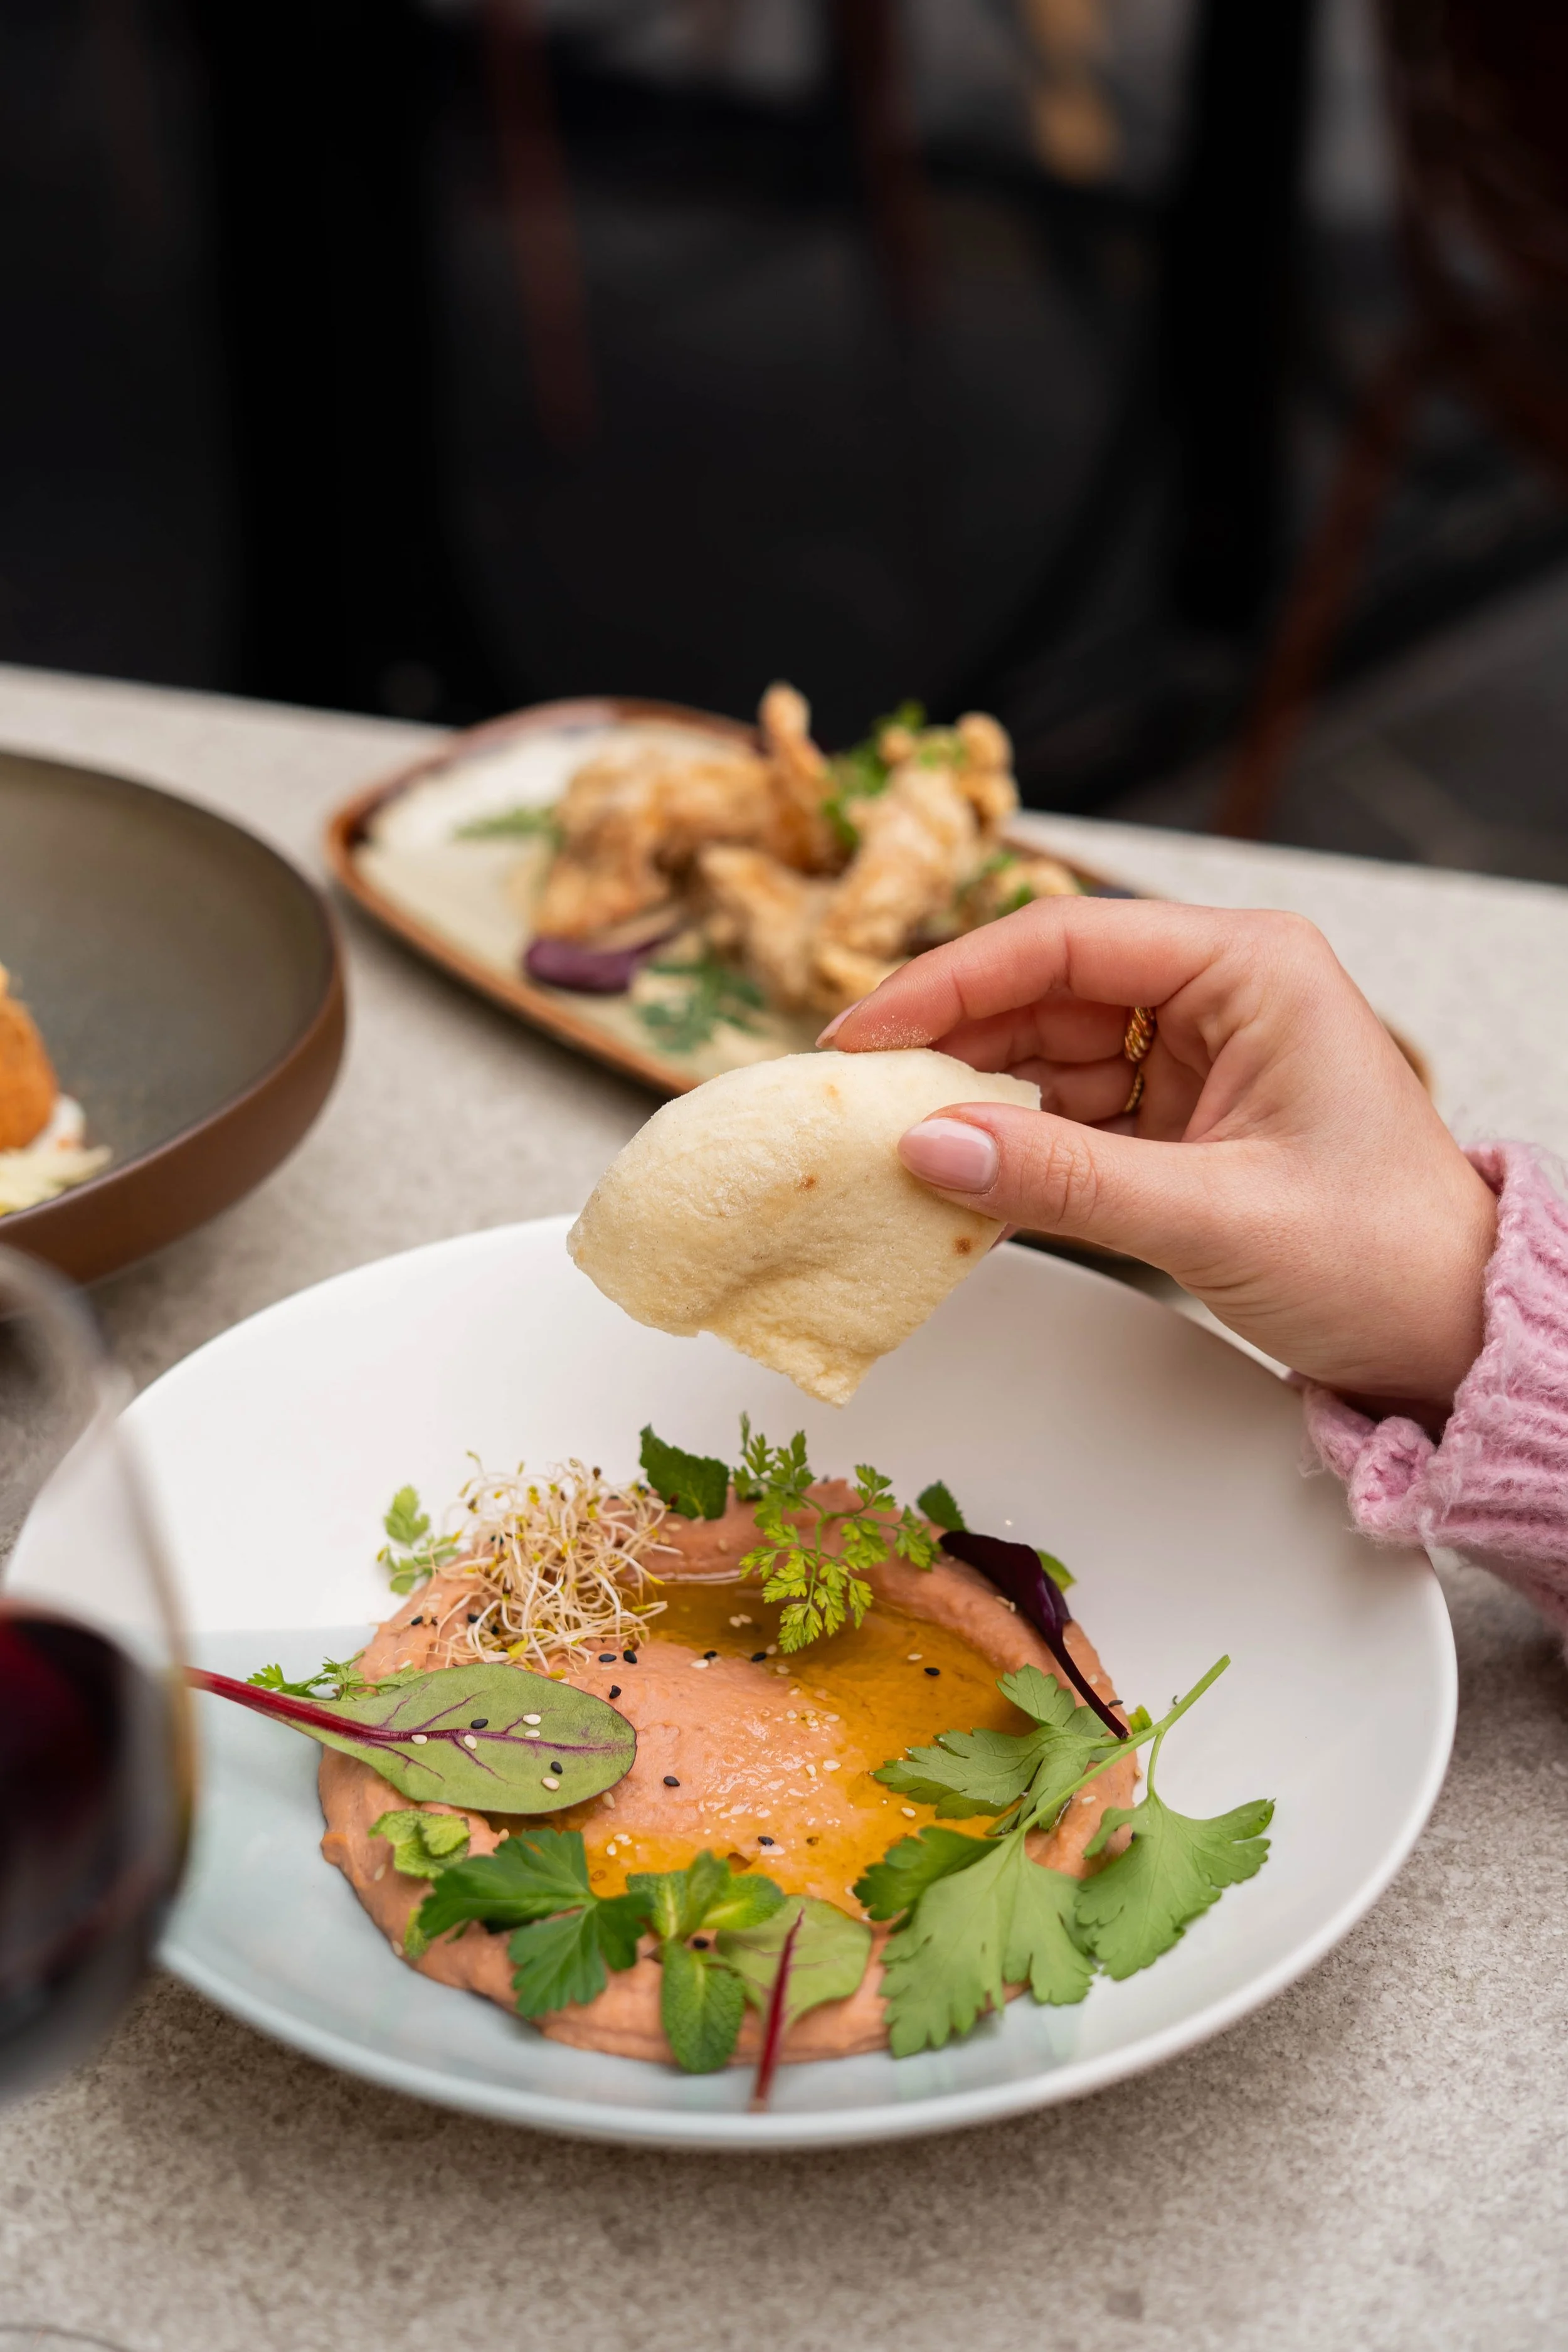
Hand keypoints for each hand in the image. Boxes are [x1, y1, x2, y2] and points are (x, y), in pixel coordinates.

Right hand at [823, 899, 1496, 1406]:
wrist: (1449, 1331)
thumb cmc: (1385, 1256)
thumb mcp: (1216, 1216)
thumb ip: (1065, 1180)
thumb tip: (929, 1144)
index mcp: (1248, 969)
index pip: (1066, 941)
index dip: (951, 981)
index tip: (864, 1033)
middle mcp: (1216, 992)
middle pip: (1042, 989)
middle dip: (948, 1040)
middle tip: (853, 1093)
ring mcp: (1192, 1053)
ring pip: (1043, 1050)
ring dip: (970, 1096)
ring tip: (889, 1139)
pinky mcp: (1175, 1115)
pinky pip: (1065, 1111)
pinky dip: (1007, 1143)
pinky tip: (953, 1172)